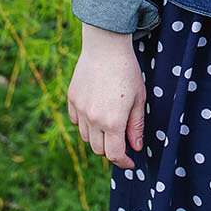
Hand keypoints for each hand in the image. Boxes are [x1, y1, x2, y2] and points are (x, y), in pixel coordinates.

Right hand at [66, 27, 146, 168]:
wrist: (105, 47)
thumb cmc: (127, 71)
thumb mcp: (139, 99)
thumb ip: (136, 126)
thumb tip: (135, 147)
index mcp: (113, 122)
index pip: (114, 154)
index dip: (123, 163)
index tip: (130, 163)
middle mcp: (93, 119)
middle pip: (99, 149)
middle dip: (112, 151)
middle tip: (122, 142)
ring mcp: (80, 110)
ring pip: (86, 137)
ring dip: (98, 138)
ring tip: (109, 126)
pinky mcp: (72, 100)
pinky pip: (77, 122)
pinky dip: (86, 124)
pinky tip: (96, 114)